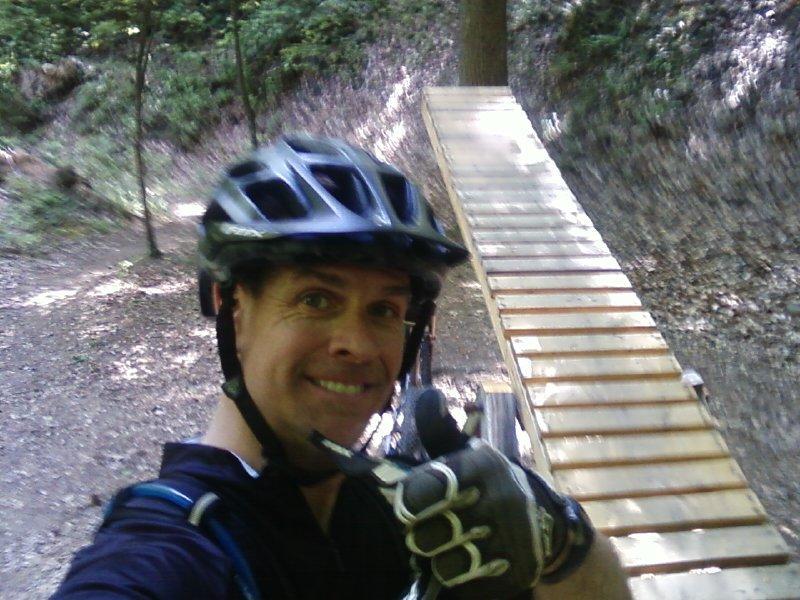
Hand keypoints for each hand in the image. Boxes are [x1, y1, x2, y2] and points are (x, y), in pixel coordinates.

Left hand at [394, 390, 549, 598]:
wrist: (542, 522)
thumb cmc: (484, 483)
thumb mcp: (463, 452)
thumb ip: (438, 428)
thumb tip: (429, 395)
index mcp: (483, 467)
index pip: (436, 485)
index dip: (411, 499)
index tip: (403, 507)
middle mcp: (502, 502)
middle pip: (429, 534)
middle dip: (422, 533)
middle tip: (430, 525)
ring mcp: (512, 541)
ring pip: (446, 565)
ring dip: (441, 558)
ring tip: (452, 543)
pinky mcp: (516, 573)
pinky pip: (466, 588)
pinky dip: (462, 581)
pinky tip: (471, 563)